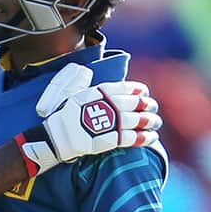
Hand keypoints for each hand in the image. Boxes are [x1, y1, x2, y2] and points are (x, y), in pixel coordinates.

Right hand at [15, 64, 160, 176]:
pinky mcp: (110, 139)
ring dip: (150, 121)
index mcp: (99, 92)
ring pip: (137, 120)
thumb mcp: (68, 92)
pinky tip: (152, 138)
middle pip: (135, 103)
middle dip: (147, 105)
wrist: (55, 136)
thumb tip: (86, 71)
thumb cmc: (60, 115)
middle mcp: (108, 105)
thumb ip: (80, 81)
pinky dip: (144, 137)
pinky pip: (132, 137)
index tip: (144, 92)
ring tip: (155, 122)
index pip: (125, 88)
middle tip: (153, 107)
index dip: (138, 90)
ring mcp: (110, 123)